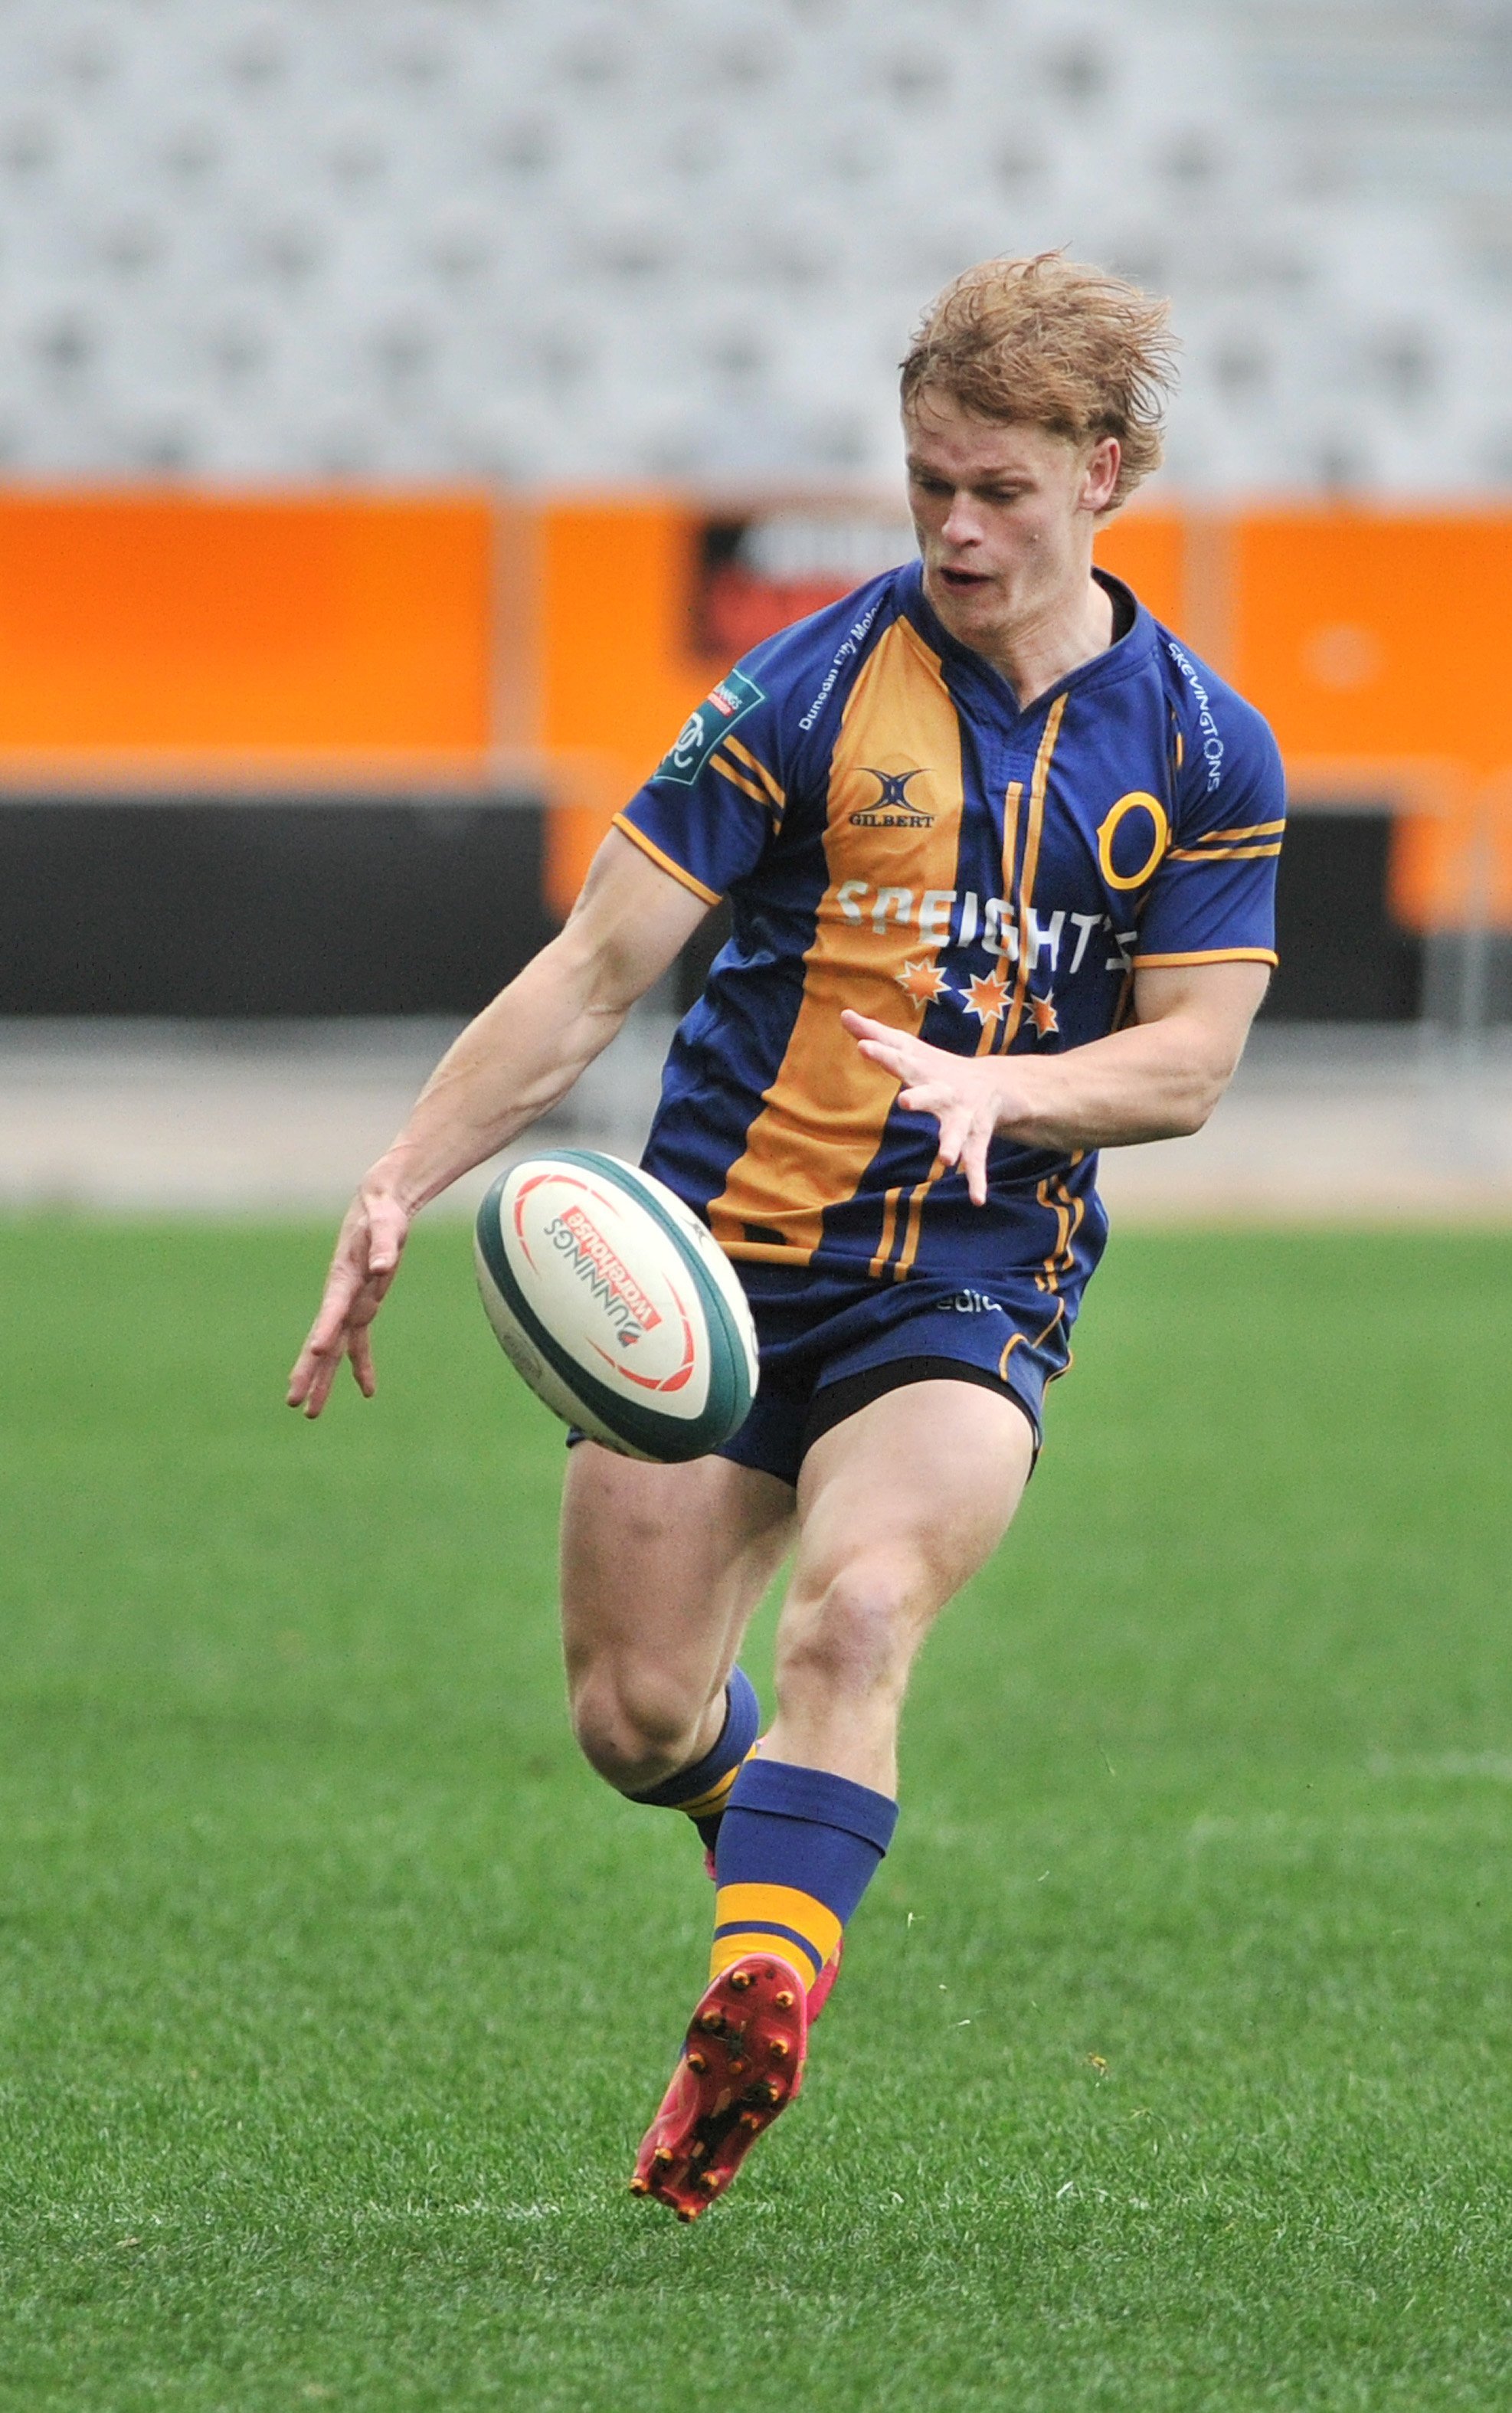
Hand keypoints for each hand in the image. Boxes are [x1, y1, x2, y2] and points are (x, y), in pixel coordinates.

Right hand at [286, 1184, 412, 1417]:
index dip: (323, 1331)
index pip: (331, 1311)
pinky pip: (359, 1344)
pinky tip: (367, 1391)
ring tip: (312, 1411)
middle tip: (294, 1402)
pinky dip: (362, 1366)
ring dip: (326, 1380)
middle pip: (323, 1341)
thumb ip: (385, 1247)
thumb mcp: (387, 1227)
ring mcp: (350, 1306)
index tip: (314, 1353)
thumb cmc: (381, 1216)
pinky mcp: (363, 1308)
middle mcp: (342, 1298)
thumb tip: (383, 1267)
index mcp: (343, 1280)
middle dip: (309, 1373)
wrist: (377, 1207)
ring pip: (335, 1351)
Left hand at [841, 1010, 1020, 1205]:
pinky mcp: (976, 1138)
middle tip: (905, 1102)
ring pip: (957, 1131)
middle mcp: (945, 1092)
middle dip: (920, 1098)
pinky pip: (976, 1161)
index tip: (863, 1046)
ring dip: (951, 1144)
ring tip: (946, 1160)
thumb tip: (844, 1014)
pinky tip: (978, 1200)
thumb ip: (877, 1034)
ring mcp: (963, 1116)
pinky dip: (977, 1180)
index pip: (900, 1059)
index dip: (882, 1053)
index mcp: (925, 1072)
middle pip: (931, 1094)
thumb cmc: (938, 1068)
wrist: (995, 1085)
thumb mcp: (910, 1051)